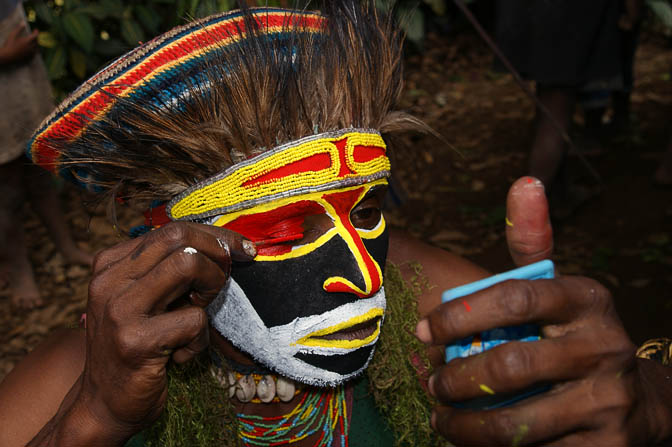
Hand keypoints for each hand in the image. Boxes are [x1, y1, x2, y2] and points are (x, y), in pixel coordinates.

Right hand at [0, 24, 37, 64]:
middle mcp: (30, 47)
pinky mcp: (29, 57)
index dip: (36, 32)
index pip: (35, 36)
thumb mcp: (13, 35)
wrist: (8, 55)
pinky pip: (34, 53)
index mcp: (27, 41)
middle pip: (36, 42)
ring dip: (36, 44)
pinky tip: (32, 49)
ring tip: (34, 42)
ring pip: (36, 48)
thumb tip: (23, 22)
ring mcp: (30, 53)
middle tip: (34, 35)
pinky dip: (34, 50)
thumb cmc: (9, 44)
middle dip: (36, 38)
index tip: (36, 30)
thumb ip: (19, 28)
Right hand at [67, 223, 254, 441]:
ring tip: (199, 312)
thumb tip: (223, 244)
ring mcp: (119, 310)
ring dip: (211, 287)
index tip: (243, 249)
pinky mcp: (135, 342)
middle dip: (217, 254)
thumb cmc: (136, 347)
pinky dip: (200, 339)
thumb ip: (167, 269)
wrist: (105, 404)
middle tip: (225, 279)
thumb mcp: (144, 298)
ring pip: (188, 265)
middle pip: (181, 238)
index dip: (216, 236)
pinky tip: (180, 355)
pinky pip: (194, 319)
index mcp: (110, 264)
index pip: (172, 229)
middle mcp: (109, 280)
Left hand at [416, 177, 665, 445]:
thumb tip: (524, 183)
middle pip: (510, 365)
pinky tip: (473, 437)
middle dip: (456, 378)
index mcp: (587, 299)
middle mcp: (603, 348)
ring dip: (464, 423)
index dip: (461, 314)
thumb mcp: (560, 288)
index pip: (516, 296)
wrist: (638, 401)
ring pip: (516, 422)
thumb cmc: (575, 335)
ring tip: (442, 416)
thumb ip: (533, 244)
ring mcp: (608, 402)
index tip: (424, 328)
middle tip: (431, 381)